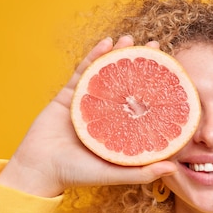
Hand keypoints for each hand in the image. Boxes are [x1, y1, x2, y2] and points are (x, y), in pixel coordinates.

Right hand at [0, 36, 176, 196]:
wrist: (39, 169)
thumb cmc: (78, 175)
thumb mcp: (115, 173)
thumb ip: (143, 172)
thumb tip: (174, 168)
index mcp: (120, 129)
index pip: (143, 105)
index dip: (157, 88)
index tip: (173, 73)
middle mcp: (107, 114)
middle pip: (127, 84)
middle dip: (141, 63)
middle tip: (155, 45)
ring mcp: (88, 102)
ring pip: (106, 73)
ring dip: (118, 54)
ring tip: (130, 38)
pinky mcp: (69, 95)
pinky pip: (83, 71)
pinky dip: (94, 56)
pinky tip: (106, 43)